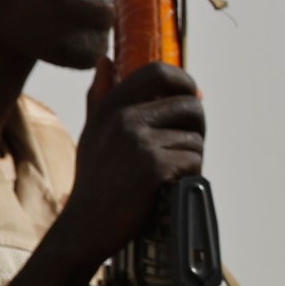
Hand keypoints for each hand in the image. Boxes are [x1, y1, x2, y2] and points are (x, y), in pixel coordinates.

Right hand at [53, 60, 204, 272]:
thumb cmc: (94, 179)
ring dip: (192, 157)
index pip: (159, 71)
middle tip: (188, 145)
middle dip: (198, 125)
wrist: (86, 225)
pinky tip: (170, 186)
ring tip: (172, 173)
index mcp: (112, 105)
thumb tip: (105, 60)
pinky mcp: (154, 166)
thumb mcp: (92, 131)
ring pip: (195, 138)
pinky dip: (190, 175)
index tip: (193, 96)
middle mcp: (125, 117)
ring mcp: (139, 141)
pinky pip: (193, 160)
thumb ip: (100, 95)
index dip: (185, 81)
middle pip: (190, 104)